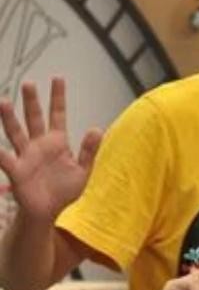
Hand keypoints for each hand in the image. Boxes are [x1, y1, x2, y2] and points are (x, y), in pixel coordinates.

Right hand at [0, 79, 102, 222]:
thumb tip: (98, 129)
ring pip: (16, 132)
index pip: (57, 115)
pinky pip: (5, 159)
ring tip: (3, 102)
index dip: (57, 98)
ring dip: (9, 118)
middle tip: (29, 83)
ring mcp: (25, 155)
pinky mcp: (16, 170)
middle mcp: (39, 145)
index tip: (57, 78)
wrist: (49, 210)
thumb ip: (89, 150)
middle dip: (31, 101)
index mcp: (57, 142)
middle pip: (34, 118)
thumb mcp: (82, 170)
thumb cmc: (64, 190)